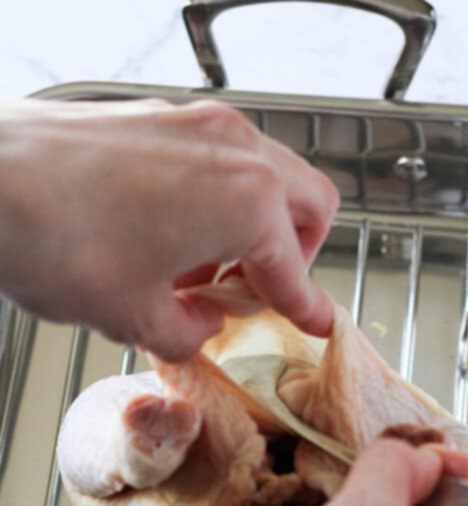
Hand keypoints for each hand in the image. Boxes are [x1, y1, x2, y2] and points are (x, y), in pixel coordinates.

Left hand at [0, 98, 337, 359]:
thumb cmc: (58, 241)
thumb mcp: (138, 318)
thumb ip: (192, 331)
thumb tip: (202, 321)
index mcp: (248, 201)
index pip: (294, 268)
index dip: (304, 306)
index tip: (314, 320)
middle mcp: (235, 151)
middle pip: (308, 203)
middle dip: (295, 253)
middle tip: (258, 290)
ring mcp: (198, 125)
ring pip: (267, 175)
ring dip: (255, 226)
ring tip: (203, 271)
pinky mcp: (162, 118)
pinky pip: (220, 161)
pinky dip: (218, 201)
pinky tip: (172, 237)